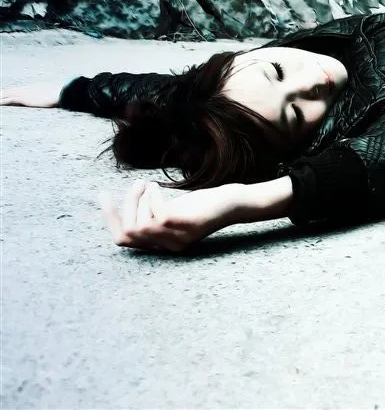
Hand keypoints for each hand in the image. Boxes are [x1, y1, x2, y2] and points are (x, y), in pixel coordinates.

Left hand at [0, 82, 62, 107]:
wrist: (61, 92)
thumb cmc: (61, 94)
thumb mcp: (55, 95)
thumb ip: (53, 96)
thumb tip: (59, 99)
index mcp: (34, 88)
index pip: (19, 90)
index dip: (11, 92)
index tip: (5, 94)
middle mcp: (27, 89)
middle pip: (11, 91)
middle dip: (3, 93)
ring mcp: (25, 93)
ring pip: (7, 94)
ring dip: (1, 96)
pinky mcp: (24, 98)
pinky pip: (9, 99)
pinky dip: (3, 101)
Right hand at [98, 180, 236, 252]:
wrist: (234, 203)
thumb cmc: (204, 204)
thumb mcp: (174, 209)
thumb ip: (153, 212)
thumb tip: (130, 202)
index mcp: (163, 244)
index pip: (124, 241)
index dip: (110, 220)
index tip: (104, 197)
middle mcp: (169, 246)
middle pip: (129, 232)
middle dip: (125, 206)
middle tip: (135, 185)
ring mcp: (178, 238)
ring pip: (141, 224)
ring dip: (139, 200)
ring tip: (148, 184)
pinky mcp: (187, 226)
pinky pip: (158, 214)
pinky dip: (152, 197)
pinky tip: (156, 186)